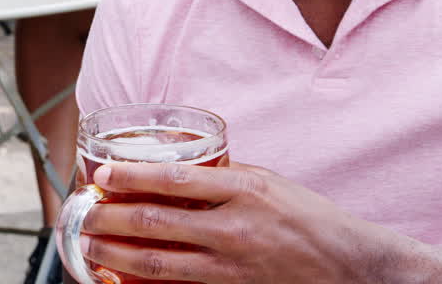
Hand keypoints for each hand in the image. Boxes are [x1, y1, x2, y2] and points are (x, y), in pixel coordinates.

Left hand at [79, 162, 393, 283]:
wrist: (356, 269)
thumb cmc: (314, 221)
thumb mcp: (272, 184)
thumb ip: (228, 177)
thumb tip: (183, 168)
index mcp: (246, 190)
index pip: (175, 179)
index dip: (132, 177)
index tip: (103, 176)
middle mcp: (236, 228)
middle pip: (157, 222)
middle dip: (112, 220)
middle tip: (85, 217)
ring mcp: (234, 266)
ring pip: (161, 262)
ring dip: (118, 256)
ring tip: (92, 249)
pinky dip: (149, 283)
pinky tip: (127, 280)